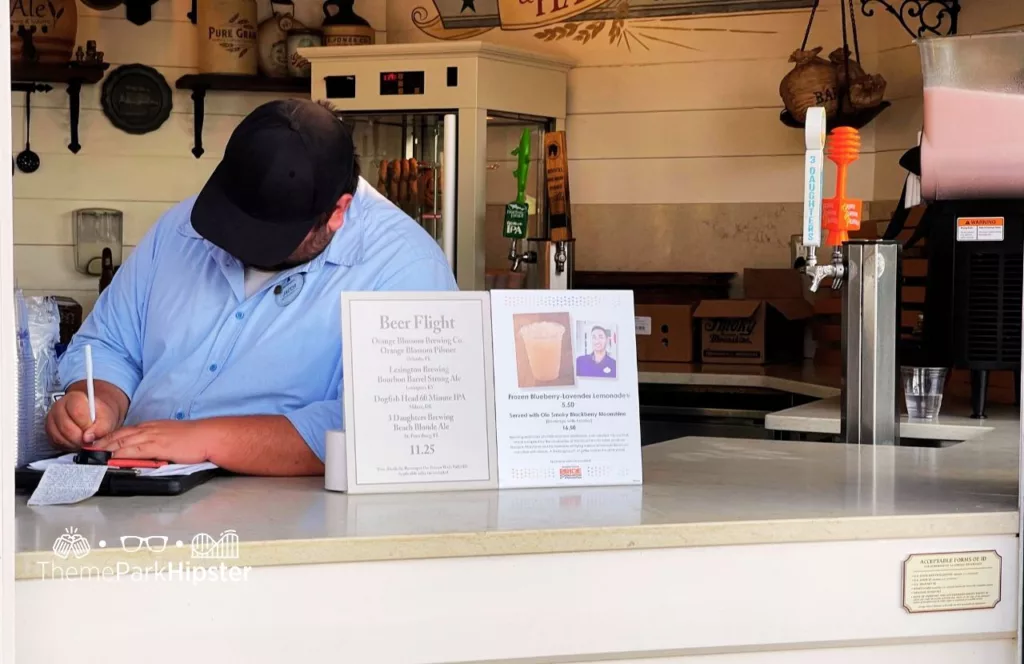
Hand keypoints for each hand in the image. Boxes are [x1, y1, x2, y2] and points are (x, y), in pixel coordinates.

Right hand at [46, 391, 119, 449]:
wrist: (94, 417)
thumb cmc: (100, 415)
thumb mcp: (108, 418)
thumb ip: (102, 427)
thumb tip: (88, 437)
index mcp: (74, 398)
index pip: (76, 411)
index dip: (86, 424)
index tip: (93, 429)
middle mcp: (59, 406)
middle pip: (66, 426)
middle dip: (80, 437)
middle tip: (89, 439)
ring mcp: (52, 418)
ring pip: (59, 436)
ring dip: (74, 443)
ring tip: (84, 440)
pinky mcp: (49, 430)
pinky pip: (55, 442)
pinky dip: (67, 445)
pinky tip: (76, 442)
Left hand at [93, 420, 214, 464]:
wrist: (208, 437)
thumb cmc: (194, 439)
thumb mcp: (171, 438)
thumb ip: (157, 444)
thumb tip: (146, 454)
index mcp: (153, 427)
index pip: (126, 431)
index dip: (109, 437)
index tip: (98, 443)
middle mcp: (150, 429)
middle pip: (120, 434)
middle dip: (102, 442)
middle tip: (87, 449)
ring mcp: (153, 436)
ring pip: (123, 440)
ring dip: (106, 447)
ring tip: (93, 454)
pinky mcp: (158, 446)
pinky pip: (135, 449)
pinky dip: (121, 452)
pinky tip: (111, 457)